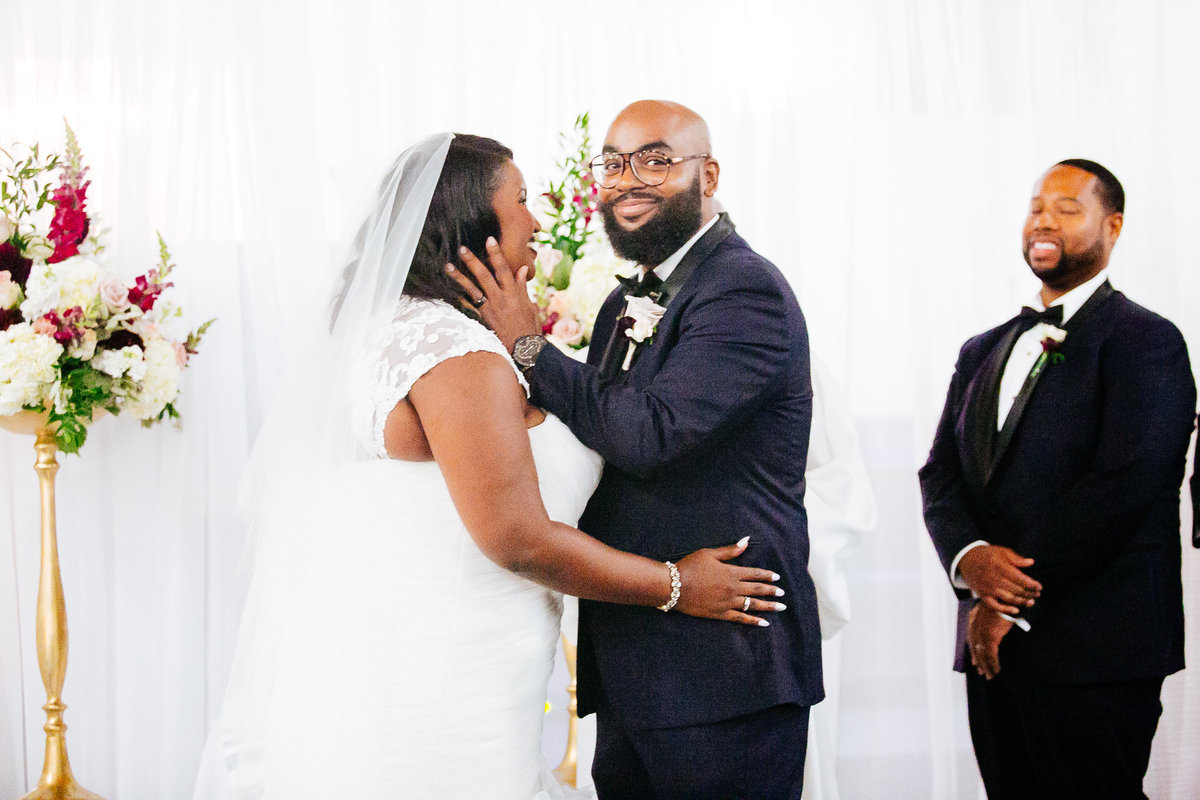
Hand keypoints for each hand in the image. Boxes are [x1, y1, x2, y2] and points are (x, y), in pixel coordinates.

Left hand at [444, 237, 541, 351]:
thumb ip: (522, 286)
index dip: (496, 253)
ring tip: (448, 265)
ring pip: (473, 289)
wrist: (524, 350)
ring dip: (459, 277)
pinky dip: (458, 299)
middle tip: (462, 248)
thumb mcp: (529, 305)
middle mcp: (501, 299)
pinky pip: (468, 307)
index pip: (504, 268)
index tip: (489, 239)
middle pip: (485, 276)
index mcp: (514, 293)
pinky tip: (447, 291)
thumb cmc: (528, 328)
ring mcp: (491, 309)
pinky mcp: (483, 320)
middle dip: (473, 261)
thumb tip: (522, 269)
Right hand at [673, 537, 785, 626]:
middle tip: (782, 593)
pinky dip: (753, 621)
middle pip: (757, 590)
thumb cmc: (690, 566)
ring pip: (753, 605)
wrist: (673, 586)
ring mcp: (727, 602)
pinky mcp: (720, 614)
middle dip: (771, 591)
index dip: (766, 575)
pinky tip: (764, 623)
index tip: (776, 577)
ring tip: (780, 608)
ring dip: (768, 606)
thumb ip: (730, 550)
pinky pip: (741, 618)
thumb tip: (746, 541)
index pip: (754, 574)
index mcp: (731, 572)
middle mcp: (733, 588)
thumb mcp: (709, 554)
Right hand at [958, 545, 1041, 614]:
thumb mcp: (1002, 552)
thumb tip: (1031, 562)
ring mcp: (988, 588)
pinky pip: (995, 605)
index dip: (1032, 584)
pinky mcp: (983, 595)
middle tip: (1037, 594)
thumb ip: (1016, 558)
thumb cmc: (988, 555)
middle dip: (1030, 593)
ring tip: (1031, 602)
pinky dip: (1006, 609)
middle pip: (1016, 589)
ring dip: (1022, 602)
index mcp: (1000, 567)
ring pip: (1009, 598)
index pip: (1020, 578)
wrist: (967, 560)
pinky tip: (1016, 610)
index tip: (1039, 586)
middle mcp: (994, 578)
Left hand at [967, 603, 1013, 679]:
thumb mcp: (991, 611)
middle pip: (976, 650)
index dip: (974, 652)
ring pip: (983, 655)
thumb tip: (993, 626)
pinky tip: (997, 671)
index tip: (975, 662)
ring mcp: (982, 634)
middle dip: (980, 662)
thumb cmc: (1001, 604)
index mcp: (974, 622)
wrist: (1005, 599)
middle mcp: (975, 629)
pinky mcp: (991, 638)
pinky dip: (994, 664)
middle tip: (983, 673)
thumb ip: (990, 620)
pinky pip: (991, 655)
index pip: (972, 641)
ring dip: (987, 667)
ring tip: (991, 676)